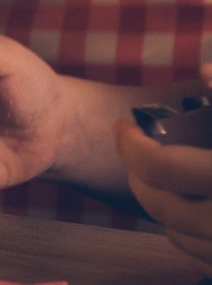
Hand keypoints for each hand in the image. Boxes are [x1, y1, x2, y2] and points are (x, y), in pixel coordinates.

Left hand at [116, 63, 211, 274]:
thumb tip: (205, 69)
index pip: (160, 167)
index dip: (132, 146)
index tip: (124, 129)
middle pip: (162, 205)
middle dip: (142, 177)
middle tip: (138, 153)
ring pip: (178, 235)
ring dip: (162, 206)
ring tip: (165, 178)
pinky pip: (201, 260)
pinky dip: (189, 236)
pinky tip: (194, 208)